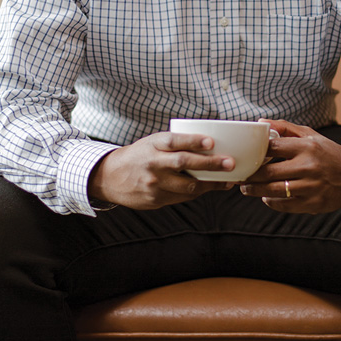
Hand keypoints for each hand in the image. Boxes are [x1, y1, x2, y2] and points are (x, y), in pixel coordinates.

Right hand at [87, 131, 235, 209]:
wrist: (110, 178)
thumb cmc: (140, 155)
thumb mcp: (152, 143)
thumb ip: (175, 143)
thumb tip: (211, 144)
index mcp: (152, 145)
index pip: (173, 140)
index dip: (192, 140)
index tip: (211, 141)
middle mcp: (152, 163)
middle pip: (183, 163)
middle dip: (210, 164)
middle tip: (230, 163)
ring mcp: (153, 184)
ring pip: (187, 186)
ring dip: (211, 184)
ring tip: (228, 180)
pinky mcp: (155, 200)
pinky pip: (182, 197)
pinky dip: (198, 192)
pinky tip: (210, 188)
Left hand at [240, 120, 340, 212]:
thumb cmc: (327, 153)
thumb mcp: (310, 135)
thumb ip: (284, 128)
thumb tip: (260, 123)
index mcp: (306, 147)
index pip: (272, 148)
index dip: (255, 152)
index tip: (245, 155)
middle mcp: (309, 166)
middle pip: (269, 172)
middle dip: (250, 176)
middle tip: (241, 176)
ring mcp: (311, 187)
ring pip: (274, 190)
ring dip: (255, 190)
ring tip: (247, 188)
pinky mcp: (313, 204)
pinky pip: (285, 205)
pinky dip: (272, 202)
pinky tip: (266, 197)